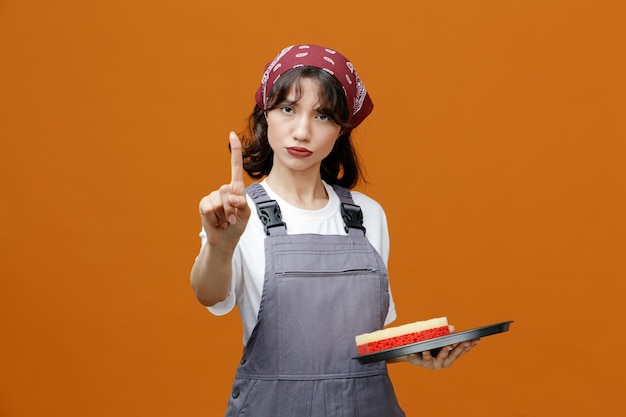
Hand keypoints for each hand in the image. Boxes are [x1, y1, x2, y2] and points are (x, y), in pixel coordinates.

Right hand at [198, 132, 250, 246]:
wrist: (224, 240)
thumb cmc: (236, 225)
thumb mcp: (245, 214)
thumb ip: (241, 204)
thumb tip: (231, 197)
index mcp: (236, 188)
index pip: (235, 167)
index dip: (234, 151)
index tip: (232, 135)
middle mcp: (223, 189)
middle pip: (228, 190)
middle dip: (232, 207)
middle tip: (232, 218)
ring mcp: (212, 196)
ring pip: (220, 201)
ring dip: (225, 215)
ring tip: (225, 220)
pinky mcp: (204, 204)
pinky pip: (210, 208)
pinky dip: (216, 218)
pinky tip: (216, 222)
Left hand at [404, 338, 479, 369]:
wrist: (408, 352)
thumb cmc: (426, 344)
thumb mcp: (436, 336)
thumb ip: (445, 334)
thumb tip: (453, 328)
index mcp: (449, 355)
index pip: (462, 350)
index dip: (470, 345)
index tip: (477, 339)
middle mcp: (444, 361)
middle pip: (455, 354)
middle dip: (461, 348)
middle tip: (467, 342)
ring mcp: (435, 363)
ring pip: (442, 358)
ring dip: (445, 351)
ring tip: (447, 345)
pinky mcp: (424, 362)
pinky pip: (426, 358)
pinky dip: (426, 354)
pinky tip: (427, 350)